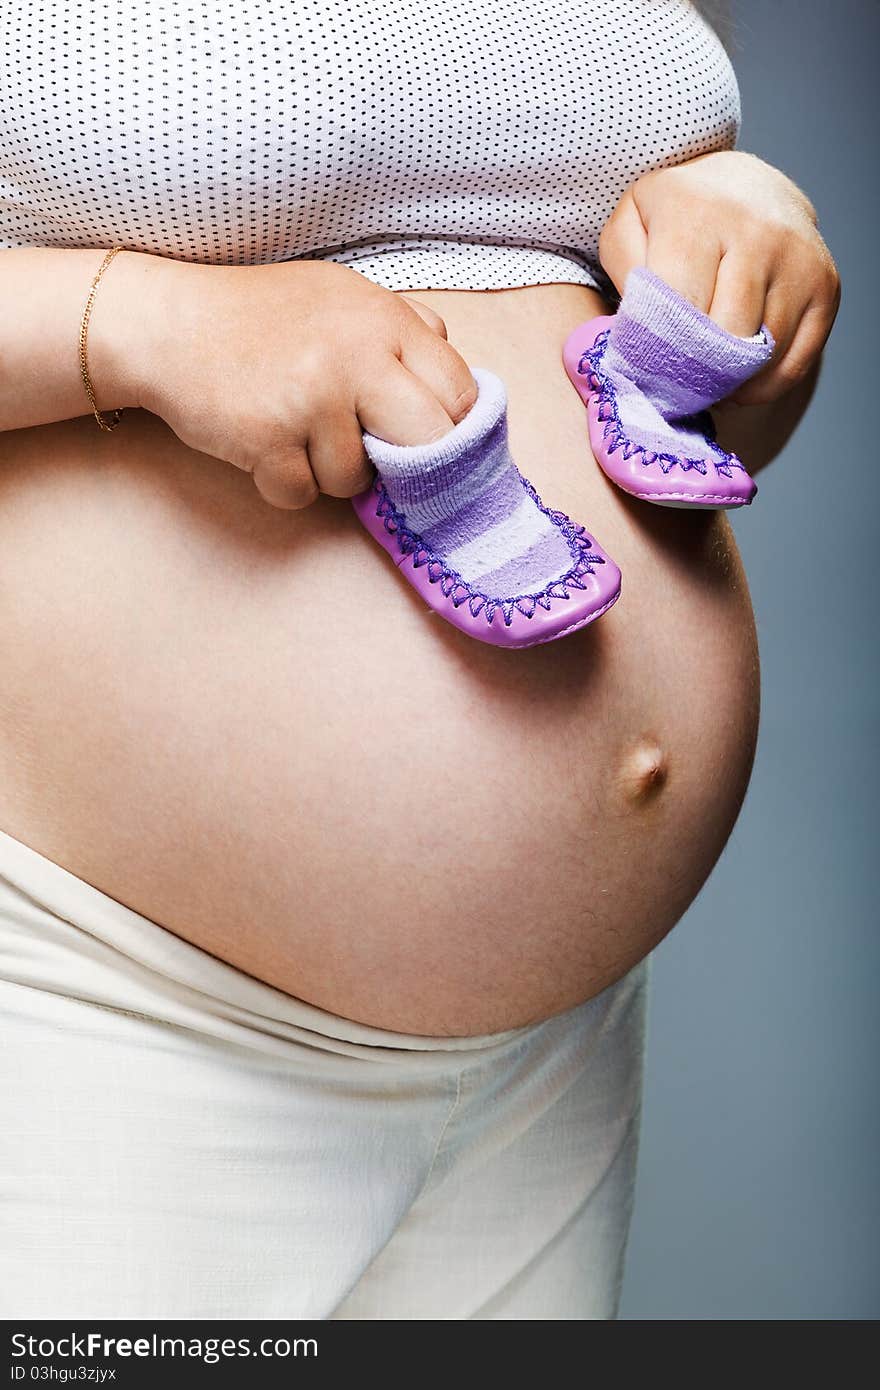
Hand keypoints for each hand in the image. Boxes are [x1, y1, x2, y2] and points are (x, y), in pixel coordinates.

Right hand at [122, 256, 476, 508]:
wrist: (167, 323)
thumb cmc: (259, 316)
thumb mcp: (341, 296)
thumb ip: (401, 329)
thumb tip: (453, 378)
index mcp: (382, 319)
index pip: (459, 392)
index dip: (452, 428)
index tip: (432, 443)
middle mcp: (354, 356)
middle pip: (429, 444)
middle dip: (409, 464)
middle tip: (378, 456)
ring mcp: (310, 398)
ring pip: (355, 479)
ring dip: (329, 472)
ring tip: (296, 432)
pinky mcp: (267, 438)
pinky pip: (301, 494)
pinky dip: (283, 482)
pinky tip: (264, 445)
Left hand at [597, 150, 839, 404]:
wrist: (745, 187)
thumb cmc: (676, 217)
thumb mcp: (631, 225)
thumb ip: (624, 274)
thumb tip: (641, 332)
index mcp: (697, 213)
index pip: (678, 308)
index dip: (658, 353)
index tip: (645, 369)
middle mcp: (758, 232)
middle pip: (723, 339)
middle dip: (693, 374)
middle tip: (674, 381)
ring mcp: (799, 260)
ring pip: (760, 359)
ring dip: (726, 385)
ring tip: (703, 377)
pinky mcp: (827, 288)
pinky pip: (793, 367)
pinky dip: (760, 387)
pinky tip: (736, 378)